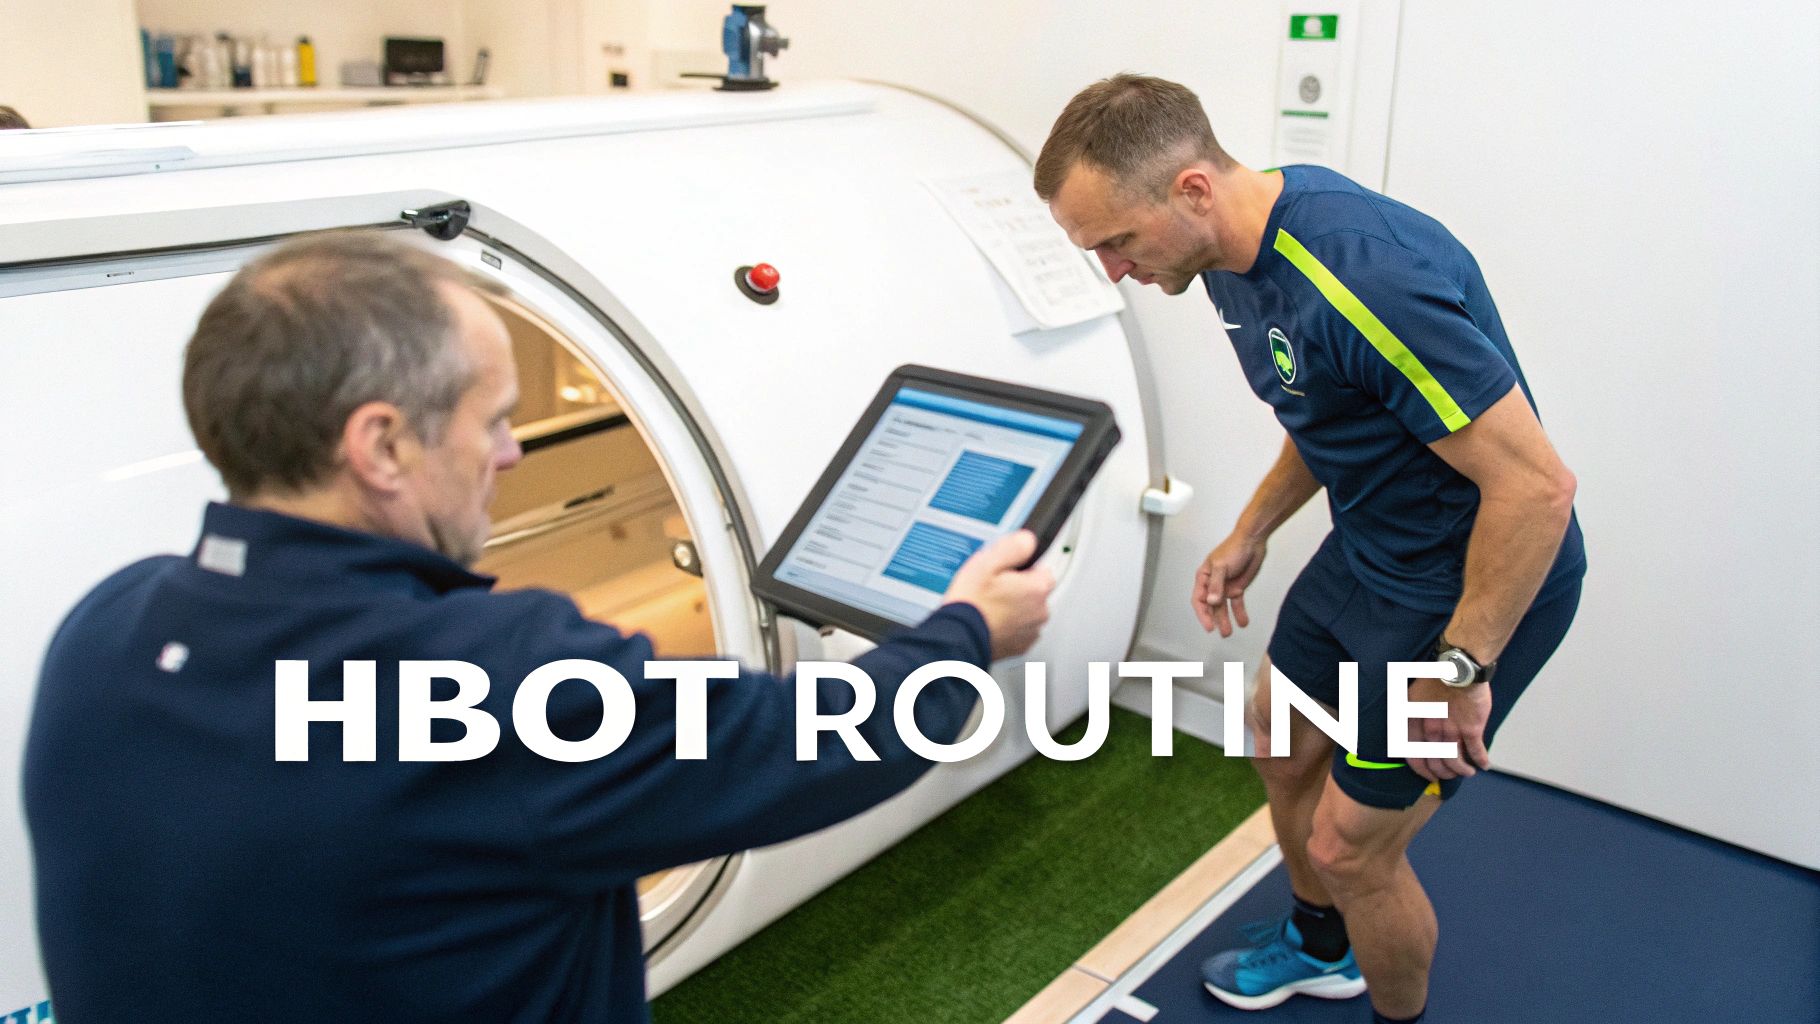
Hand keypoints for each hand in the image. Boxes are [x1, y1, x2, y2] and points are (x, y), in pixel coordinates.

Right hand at [941, 530, 1054, 659]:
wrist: (959, 637)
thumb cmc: (971, 603)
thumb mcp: (987, 562)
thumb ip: (1013, 547)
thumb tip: (1028, 540)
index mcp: (1036, 588)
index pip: (1044, 570)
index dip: (1023, 569)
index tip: (1006, 573)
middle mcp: (1040, 611)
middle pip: (1036, 593)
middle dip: (1019, 590)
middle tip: (994, 590)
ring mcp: (1031, 631)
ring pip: (1028, 612)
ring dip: (1014, 609)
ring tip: (989, 607)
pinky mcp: (1020, 646)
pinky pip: (1020, 631)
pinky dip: (1009, 626)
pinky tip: (991, 621)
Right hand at [1192, 532, 1266, 636]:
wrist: (1253, 541)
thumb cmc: (1234, 549)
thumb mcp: (1222, 566)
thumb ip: (1216, 585)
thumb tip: (1211, 602)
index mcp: (1204, 577)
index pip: (1199, 599)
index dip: (1203, 614)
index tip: (1209, 626)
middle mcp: (1213, 584)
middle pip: (1211, 606)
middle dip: (1215, 620)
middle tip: (1222, 632)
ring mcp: (1225, 587)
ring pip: (1223, 607)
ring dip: (1226, 619)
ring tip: (1229, 632)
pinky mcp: (1238, 587)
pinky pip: (1237, 604)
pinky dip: (1239, 613)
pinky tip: (1243, 623)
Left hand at [1406, 677, 1491, 781]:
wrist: (1459, 667)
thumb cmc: (1435, 676)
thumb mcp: (1413, 695)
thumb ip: (1413, 715)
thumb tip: (1416, 731)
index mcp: (1413, 722)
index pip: (1413, 755)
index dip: (1421, 770)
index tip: (1429, 776)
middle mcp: (1430, 730)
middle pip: (1434, 761)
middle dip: (1442, 773)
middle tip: (1448, 776)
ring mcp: (1451, 731)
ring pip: (1454, 761)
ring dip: (1461, 771)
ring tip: (1467, 772)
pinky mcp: (1471, 729)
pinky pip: (1476, 751)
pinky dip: (1480, 760)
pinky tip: (1484, 765)